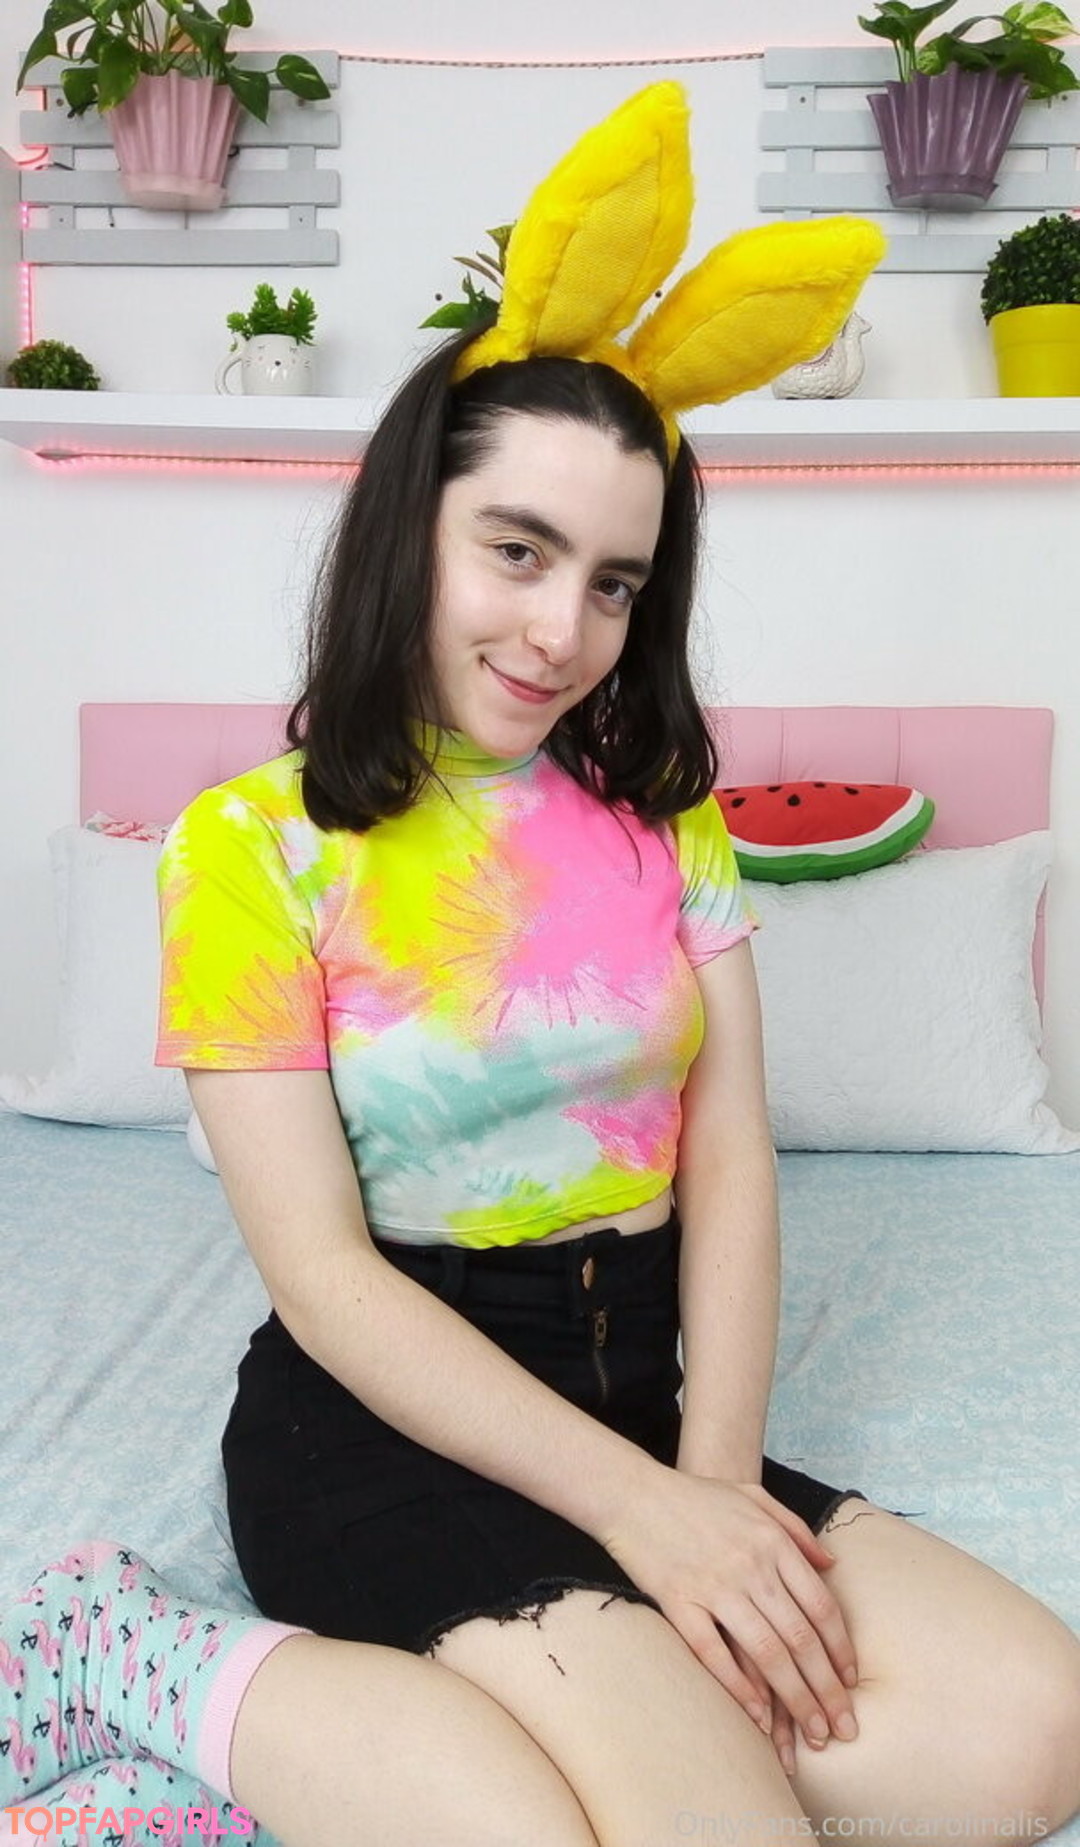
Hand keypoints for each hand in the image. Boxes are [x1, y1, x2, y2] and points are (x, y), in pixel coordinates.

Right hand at [602, 1469, 858, 1748]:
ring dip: (794, 1698)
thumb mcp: (754, 1497)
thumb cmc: (695, 1496)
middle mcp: (750, 1566)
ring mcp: (714, 1586)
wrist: (632, 1492)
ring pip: (766, 1653)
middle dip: (827, 1688)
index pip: (821, 1606)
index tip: (851, 1681)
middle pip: (800, 1638)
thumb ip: (796, 1529)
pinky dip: (739, 1687)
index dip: (840, 1649)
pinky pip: (714, 1653)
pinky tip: (758, 1715)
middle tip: (843, 1726)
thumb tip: (832, 1565)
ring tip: (813, 1732)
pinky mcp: (679, 1602)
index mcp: (772, 1542)